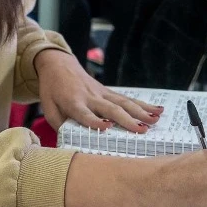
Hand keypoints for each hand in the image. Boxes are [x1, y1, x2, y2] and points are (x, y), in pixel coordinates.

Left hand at [35, 49, 161, 132]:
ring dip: (140, 111)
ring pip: (123, 102)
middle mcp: (90, 97)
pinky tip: (158, 109)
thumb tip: (71, 142)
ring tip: (155, 120)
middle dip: (127, 120)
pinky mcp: (108, 91)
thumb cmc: (52, 90)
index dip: (95, 121)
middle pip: (110, 109)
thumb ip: (59, 125)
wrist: (57, 64)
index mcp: (73, 102)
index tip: (107, 128)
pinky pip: (127, 98)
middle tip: (142, 130)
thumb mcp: (48, 108)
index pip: (84, 113)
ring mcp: (101, 92)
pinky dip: (143, 104)